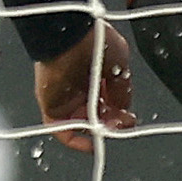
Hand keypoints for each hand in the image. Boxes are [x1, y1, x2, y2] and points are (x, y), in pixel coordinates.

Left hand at [35, 22, 137, 154]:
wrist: (68, 36)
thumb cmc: (93, 41)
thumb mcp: (120, 63)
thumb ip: (122, 89)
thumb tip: (123, 108)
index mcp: (97, 73)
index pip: (109, 101)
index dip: (120, 111)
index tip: (130, 118)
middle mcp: (81, 86)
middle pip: (98, 115)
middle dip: (113, 122)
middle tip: (122, 124)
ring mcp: (66, 97)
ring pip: (83, 124)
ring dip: (98, 131)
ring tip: (110, 129)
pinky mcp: (52, 105)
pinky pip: (62, 129)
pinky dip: (75, 141)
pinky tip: (91, 144)